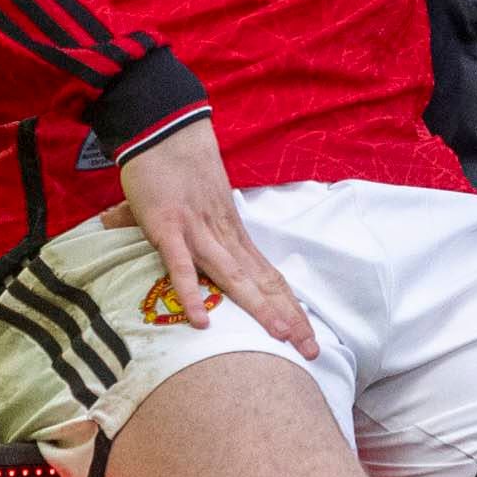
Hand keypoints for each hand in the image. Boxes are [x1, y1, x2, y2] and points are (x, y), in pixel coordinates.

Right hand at [115, 121, 314, 355]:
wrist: (164, 126)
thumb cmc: (177, 166)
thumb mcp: (197, 207)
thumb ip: (192, 235)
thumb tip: (180, 254)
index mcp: (233, 234)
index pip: (269, 276)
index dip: (289, 306)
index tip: (307, 336)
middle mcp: (224, 236)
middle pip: (262, 283)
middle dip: (287, 317)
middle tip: (311, 351)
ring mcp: (197, 231)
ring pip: (232, 277)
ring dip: (257, 308)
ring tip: (279, 337)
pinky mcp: (168, 227)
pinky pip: (181, 265)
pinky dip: (192, 292)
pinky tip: (203, 322)